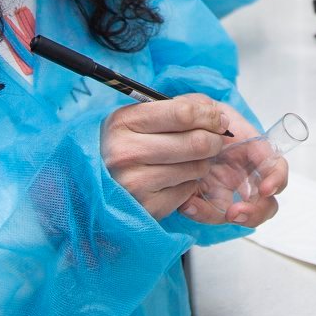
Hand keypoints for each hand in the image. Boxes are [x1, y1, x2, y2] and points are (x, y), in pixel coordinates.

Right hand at [101, 94, 231, 219]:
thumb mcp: (138, 118)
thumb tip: (216, 114)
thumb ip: (175, 109)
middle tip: (214, 140)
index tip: (218, 119)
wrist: (97, 184)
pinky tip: (176, 179)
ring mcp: (136, 183)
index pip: (183, 113)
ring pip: (197, 167)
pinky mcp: (148, 206)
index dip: (209, 115)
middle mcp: (126, 153)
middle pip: (196, 142)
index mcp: (123, 122)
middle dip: (214, 140)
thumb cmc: (126, 145)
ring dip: (203, 163)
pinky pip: (189, 191)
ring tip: (190, 160)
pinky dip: (190, 184)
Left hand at [179, 107, 287, 227]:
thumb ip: (213, 114)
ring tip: (197, 206)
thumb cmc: (197, 116)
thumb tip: (221, 126)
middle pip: (265, 202)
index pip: (275, 167)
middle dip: (255, 212)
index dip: (277, 179)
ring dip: (223, 216)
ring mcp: (226, 190)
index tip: (266, 189)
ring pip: (239, 214)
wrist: (175, 127)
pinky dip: (200, 213)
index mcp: (252, 151)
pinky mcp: (206, 200)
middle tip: (235, 213)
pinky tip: (186, 203)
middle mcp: (244, 175)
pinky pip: (209, 214)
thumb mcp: (206, 107)